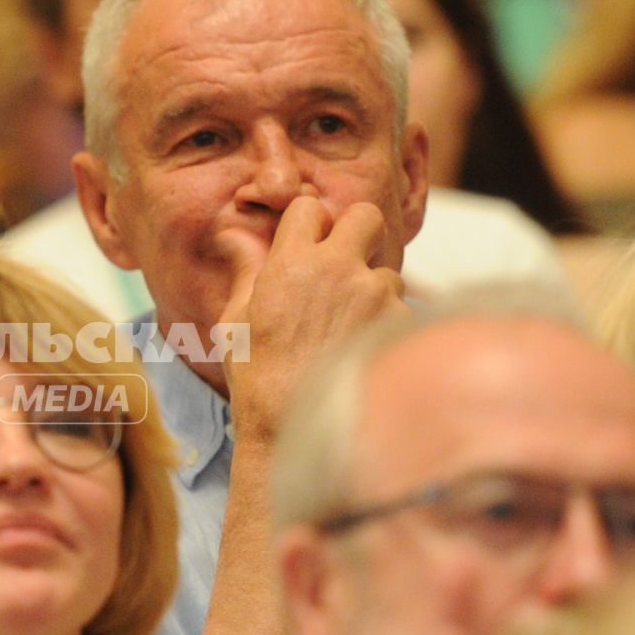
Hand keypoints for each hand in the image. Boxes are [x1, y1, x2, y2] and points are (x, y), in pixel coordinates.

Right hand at [215, 197, 405, 440]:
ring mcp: (373, 295)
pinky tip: (361, 350)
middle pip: (364, 216)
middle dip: (357, 232)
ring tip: (347, 328)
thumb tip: (236, 235)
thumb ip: (246, 270)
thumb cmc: (255, 376)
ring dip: (373, 291)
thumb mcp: (235, 320)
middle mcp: (336, 269)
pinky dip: (385, 325)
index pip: (309, 208)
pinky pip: (399, 310)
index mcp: (290, 263)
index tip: (307, 245)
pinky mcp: (398, 322)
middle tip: (346, 262)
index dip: (308, 224)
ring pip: (387, 270)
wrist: (292, 426)